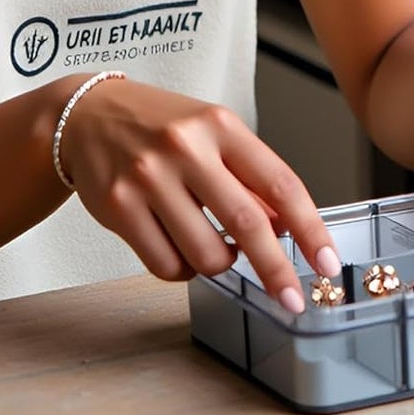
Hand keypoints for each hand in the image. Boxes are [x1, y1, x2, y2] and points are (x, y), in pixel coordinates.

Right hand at [59, 77, 338, 313]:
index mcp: (221, 125)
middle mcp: (186, 147)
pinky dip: (181, 268)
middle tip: (292, 299)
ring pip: (205, 254)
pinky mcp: (118, 205)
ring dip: (218, 263)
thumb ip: (249, 178)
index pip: (281, 183)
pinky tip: (177, 244)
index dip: (310, 229)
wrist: (86, 115)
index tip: (326, 263)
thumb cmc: (161, 127)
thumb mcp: (212, 135)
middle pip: (247, 224)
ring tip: (210, 244)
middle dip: (276, 271)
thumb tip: (286, 230)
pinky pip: (165, 265)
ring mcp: (149, 176)